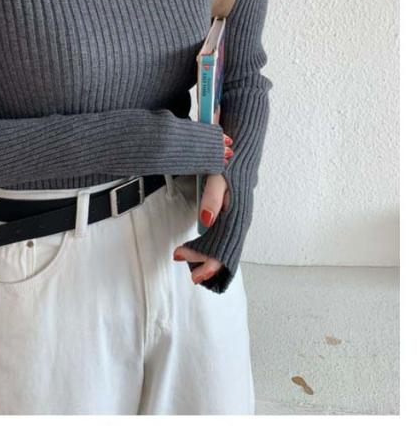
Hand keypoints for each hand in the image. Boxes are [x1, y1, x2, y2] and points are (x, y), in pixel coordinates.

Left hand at [172, 133, 232, 283]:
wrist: (243, 151)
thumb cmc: (230, 163)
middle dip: (206, 264)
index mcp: (237, 214)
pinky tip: (205, 250)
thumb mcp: (218, 176)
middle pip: (225, 251)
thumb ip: (212, 197)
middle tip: (190, 274)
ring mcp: (239, 218)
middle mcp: (241, 220)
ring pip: (226, 246)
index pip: (219, 245)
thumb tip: (206, 221)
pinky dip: (215, 247)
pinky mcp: (235, 215)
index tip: (181, 257)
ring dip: (210, 258)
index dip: (202, 256)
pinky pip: (226, 238)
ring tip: (193, 265)